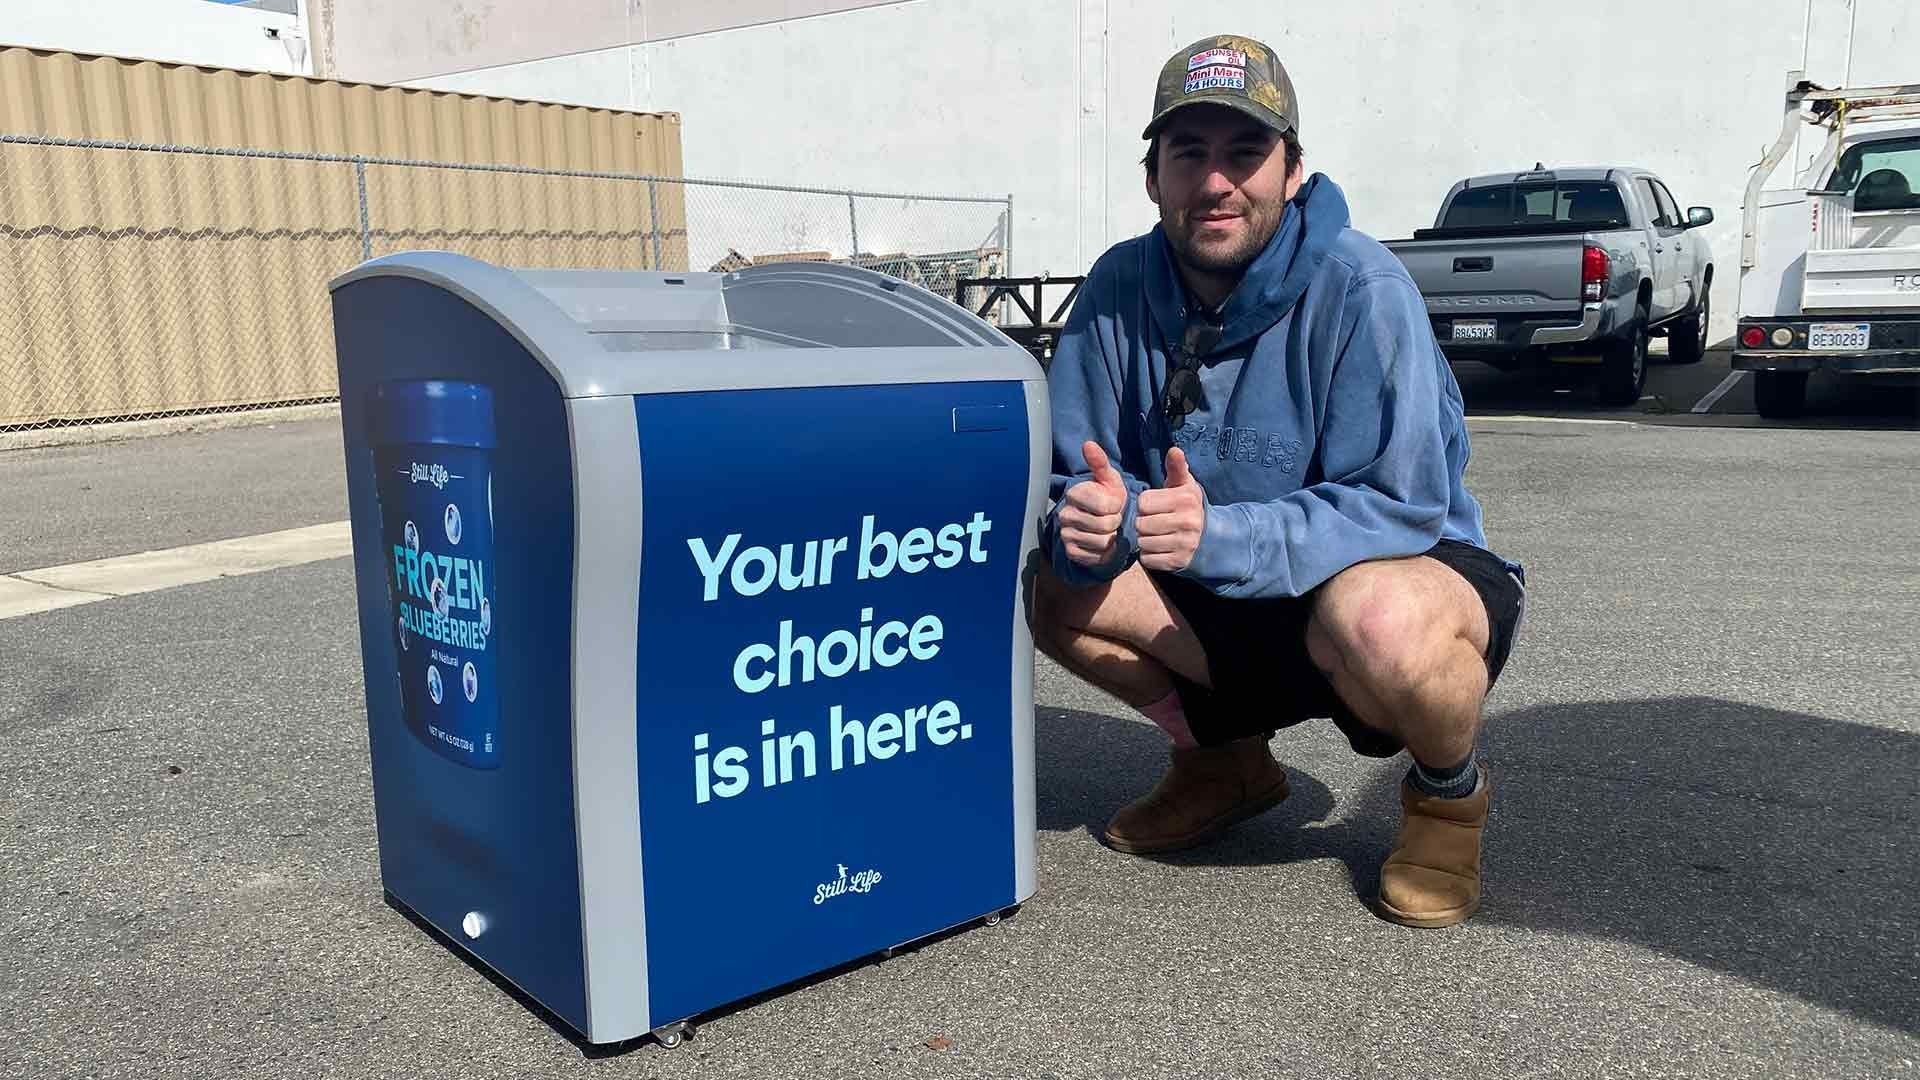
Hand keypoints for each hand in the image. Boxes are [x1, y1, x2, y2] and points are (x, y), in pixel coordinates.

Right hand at [1059, 441, 1127, 565]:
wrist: (1098, 521)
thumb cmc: (1106, 497)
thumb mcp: (1108, 479)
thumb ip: (1100, 463)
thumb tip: (1088, 444)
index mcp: (1074, 493)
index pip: (1107, 506)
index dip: (1118, 506)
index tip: (1114, 503)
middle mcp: (1065, 514)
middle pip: (1106, 525)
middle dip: (1115, 523)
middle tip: (1111, 518)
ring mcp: (1066, 534)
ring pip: (1102, 542)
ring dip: (1111, 538)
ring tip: (1107, 530)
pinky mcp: (1070, 551)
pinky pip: (1096, 556)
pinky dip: (1104, 552)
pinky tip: (1101, 543)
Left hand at [1137, 447, 1205, 571]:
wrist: (1209, 538)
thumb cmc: (1187, 506)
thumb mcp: (1184, 485)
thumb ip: (1176, 467)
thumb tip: (1174, 449)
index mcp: (1186, 499)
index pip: (1143, 502)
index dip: (1146, 504)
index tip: (1157, 506)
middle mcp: (1188, 522)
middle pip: (1141, 523)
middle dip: (1144, 523)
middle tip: (1156, 522)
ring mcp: (1185, 544)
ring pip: (1143, 542)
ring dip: (1145, 540)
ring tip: (1158, 535)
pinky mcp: (1178, 562)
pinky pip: (1147, 559)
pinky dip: (1149, 555)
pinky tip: (1161, 548)